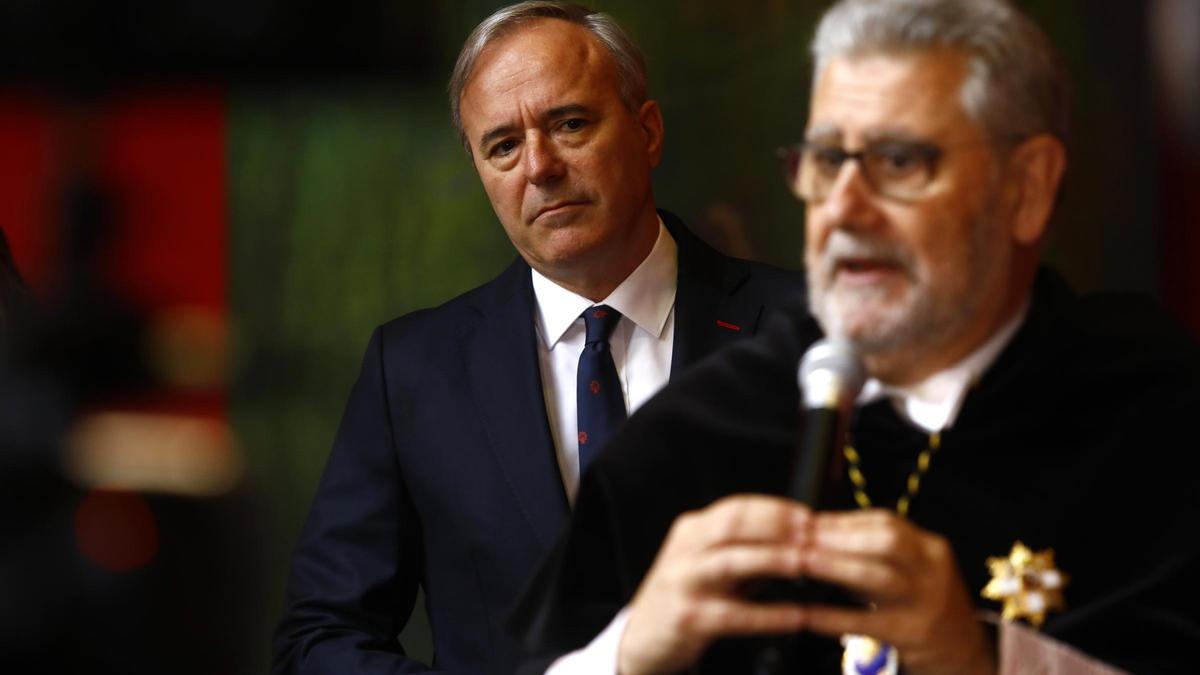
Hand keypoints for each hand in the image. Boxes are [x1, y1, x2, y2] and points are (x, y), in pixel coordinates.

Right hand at [616, 494, 810, 674]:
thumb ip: (746, 552)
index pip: (735, 507)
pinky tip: (794, 617)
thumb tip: (797, 541)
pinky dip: (768, 615)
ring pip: (729, 562)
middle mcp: (684, 551)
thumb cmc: (685, 598)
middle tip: (809, 533)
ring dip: (770, 558)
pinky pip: (733, 615)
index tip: (806, 514)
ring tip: (802, 562)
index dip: (774, 508)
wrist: (641, 638)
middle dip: (775, 525)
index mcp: (691, 531)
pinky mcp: (687, 618)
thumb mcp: (709, 565)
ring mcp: (683, 583)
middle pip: (731, 524)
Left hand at [801, 509, 995, 674]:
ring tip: (803, 561)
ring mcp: (924, 602)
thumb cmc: (924, 605)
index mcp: (930, 548)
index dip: (844, 519)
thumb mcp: (912, 571)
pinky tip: (808, 613)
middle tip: (803, 536)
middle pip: (887, 541)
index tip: (810, 520)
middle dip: (841, 536)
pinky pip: (866, 622)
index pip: (886, 522)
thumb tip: (820, 537)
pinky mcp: (910, 634)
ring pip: (879, 576)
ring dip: (836, 566)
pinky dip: (833, 616)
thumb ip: (876, 554)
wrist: (963, 652)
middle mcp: (931, 570)